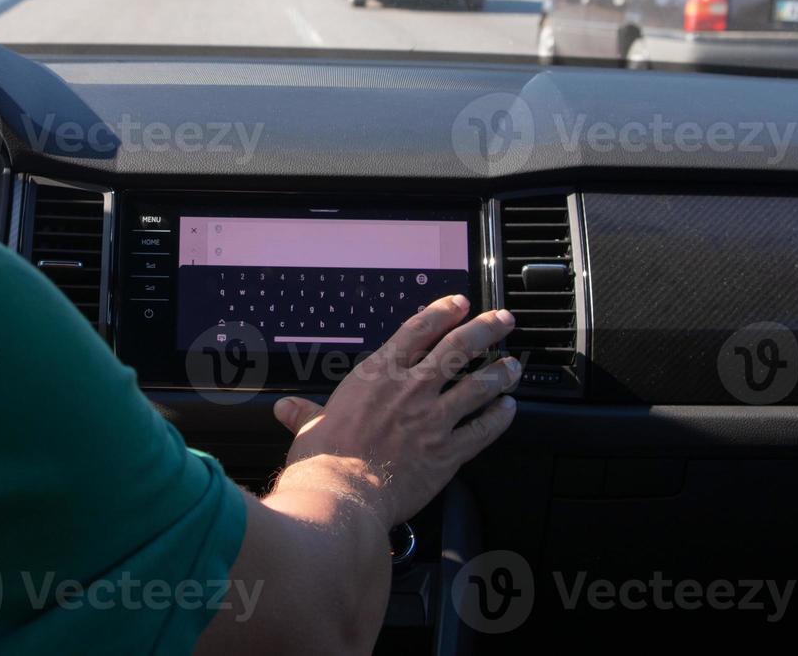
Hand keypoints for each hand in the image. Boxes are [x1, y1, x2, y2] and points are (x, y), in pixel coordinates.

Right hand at [271, 295, 519, 529]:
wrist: (341, 495)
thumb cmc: (322, 461)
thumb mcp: (310, 427)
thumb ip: (304, 413)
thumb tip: (285, 409)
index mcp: (378, 375)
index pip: (418, 331)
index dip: (442, 312)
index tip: (458, 303)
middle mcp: (410, 389)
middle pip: (458, 348)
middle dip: (484, 329)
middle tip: (503, 320)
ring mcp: (433, 419)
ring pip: (477, 385)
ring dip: (499, 372)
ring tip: (512, 364)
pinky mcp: (447, 452)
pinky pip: (482, 429)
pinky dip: (499, 417)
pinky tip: (508, 409)